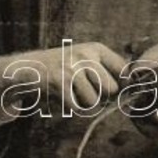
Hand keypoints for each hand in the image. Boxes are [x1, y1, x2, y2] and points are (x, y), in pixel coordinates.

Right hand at [0, 42, 125, 115]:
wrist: (27, 69)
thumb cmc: (62, 70)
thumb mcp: (86, 62)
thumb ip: (107, 73)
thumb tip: (130, 91)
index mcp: (96, 49)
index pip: (124, 70)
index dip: (123, 85)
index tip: (114, 91)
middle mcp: (86, 55)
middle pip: (111, 89)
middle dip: (101, 98)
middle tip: (86, 93)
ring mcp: (72, 67)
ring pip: (94, 101)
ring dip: (84, 104)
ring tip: (72, 94)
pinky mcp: (59, 81)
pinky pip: (76, 107)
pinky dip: (70, 108)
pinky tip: (61, 97)